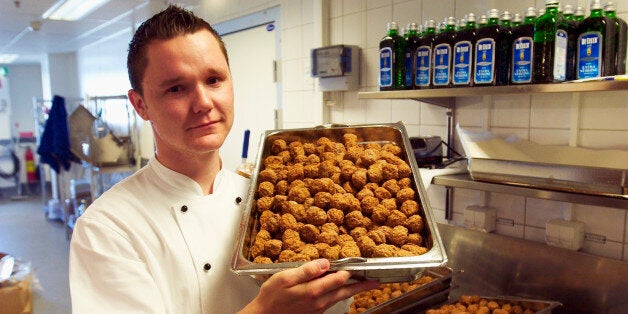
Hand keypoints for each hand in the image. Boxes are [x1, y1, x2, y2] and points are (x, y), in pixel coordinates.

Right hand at [240, 259, 379, 313]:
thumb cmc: (272, 296)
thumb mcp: (285, 278)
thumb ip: (307, 270)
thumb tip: (326, 263)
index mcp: (314, 290)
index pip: (339, 278)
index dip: (351, 271)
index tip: (363, 265)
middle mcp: (319, 301)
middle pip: (345, 291)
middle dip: (361, 286)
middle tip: (376, 282)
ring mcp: (318, 309)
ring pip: (340, 298)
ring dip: (353, 290)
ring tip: (364, 285)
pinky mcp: (315, 312)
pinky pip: (332, 302)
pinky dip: (340, 295)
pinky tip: (342, 290)